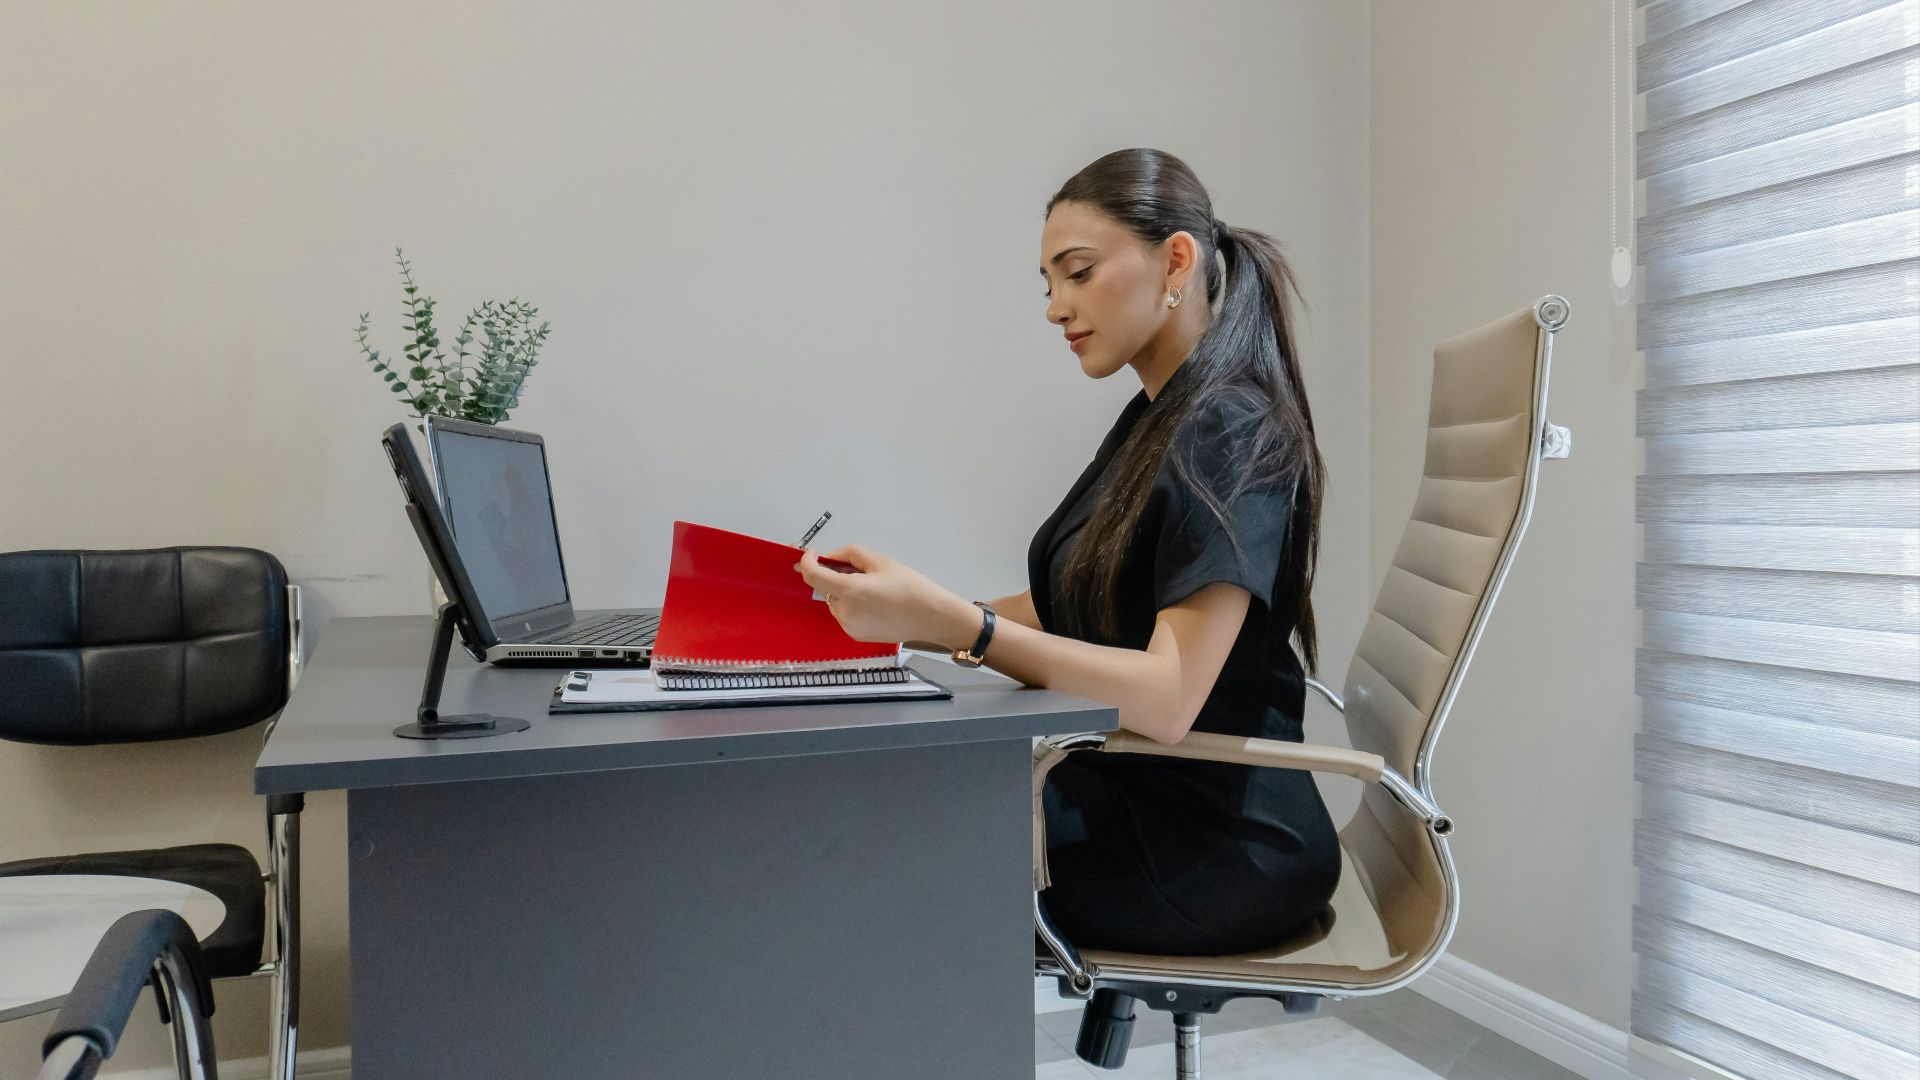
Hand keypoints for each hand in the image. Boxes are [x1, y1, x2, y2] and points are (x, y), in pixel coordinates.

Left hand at [793, 544, 978, 648]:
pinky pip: (843, 614)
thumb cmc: (912, 590)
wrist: (931, 616)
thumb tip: (830, 556)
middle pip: (824, 588)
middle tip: (858, 570)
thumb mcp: (879, 561)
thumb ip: (848, 554)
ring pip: (833, 601)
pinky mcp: (855, 635)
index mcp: (850, 591)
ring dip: (842, 591)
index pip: (812, 575)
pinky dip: (850, 604)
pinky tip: (873, 602)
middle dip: (834, 575)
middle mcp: (845, 612)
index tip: (813, 554)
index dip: (808, 561)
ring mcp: (849, 626)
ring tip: (872, 588)